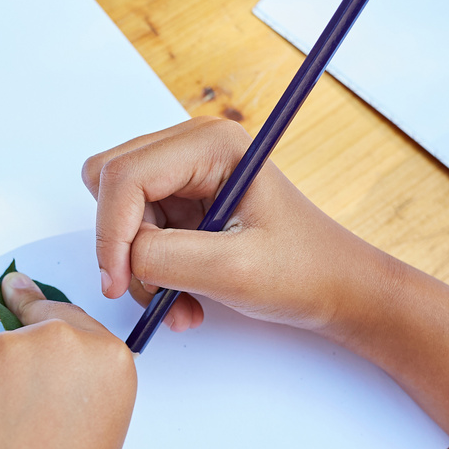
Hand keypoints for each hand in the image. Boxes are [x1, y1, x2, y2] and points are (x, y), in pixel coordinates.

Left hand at [0, 271, 135, 448]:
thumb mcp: (91, 438)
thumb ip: (70, 390)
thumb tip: (22, 371)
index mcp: (109, 360)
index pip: (65, 320)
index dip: (38, 319)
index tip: (20, 295)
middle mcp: (60, 342)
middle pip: (14, 338)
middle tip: (2, 439)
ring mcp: (1, 348)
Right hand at [84, 116, 384, 335]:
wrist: (338, 290)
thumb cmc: (304, 272)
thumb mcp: (234, 270)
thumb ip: (165, 258)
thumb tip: (119, 259)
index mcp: (212, 144)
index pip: (124, 175)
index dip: (111, 231)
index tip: (117, 283)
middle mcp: (194, 149)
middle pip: (110, 185)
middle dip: (122, 244)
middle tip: (148, 287)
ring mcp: (187, 176)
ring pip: (120, 215)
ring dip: (140, 268)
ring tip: (182, 304)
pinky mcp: (184, 206)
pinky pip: (138, 236)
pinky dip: (151, 274)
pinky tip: (187, 298)